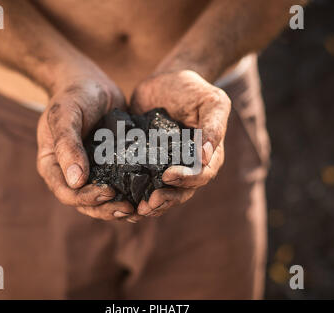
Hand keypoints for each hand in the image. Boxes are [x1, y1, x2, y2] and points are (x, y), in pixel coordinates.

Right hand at [37, 74, 134, 219]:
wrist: (89, 81)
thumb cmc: (73, 95)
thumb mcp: (66, 115)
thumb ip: (67, 145)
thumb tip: (76, 181)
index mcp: (54, 166)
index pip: (66, 193)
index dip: (86, 198)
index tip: (108, 192)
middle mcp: (71, 173)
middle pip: (86, 203)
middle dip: (107, 209)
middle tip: (129, 210)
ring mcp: (92, 171)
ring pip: (103, 199)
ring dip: (119, 207)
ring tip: (139, 210)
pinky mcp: (111, 165)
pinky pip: (119, 184)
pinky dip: (130, 193)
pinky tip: (146, 195)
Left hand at [129, 70, 230, 219]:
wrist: (166, 81)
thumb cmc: (194, 90)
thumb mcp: (212, 102)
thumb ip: (213, 127)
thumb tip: (205, 157)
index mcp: (208, 156)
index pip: (201, 175)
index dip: (186, 179)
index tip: (168, 176)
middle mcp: (188, 166)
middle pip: (180, 192)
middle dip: (165, 200)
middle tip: (147, 205)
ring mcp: (166, 166)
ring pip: (161, 193)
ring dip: (149, 204)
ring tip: (134, 210)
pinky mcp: (145, 163)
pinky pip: (142, 182)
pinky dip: (133, 194)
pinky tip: (121, 200)